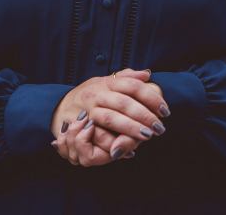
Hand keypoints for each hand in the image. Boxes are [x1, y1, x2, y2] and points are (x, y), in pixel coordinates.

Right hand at [50, 69, 169, 166]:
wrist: (61, 106)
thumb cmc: (90, 94)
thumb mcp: (106, 81)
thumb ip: (126, 77)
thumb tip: (147, 74)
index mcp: (107, 82)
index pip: (133, 86)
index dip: (151, 97)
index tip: (165, 111)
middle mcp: (97, 94)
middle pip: (124, 103)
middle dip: (144, 116)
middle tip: (159, 127)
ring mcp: (88, 110)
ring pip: (111, 119)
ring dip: (130, 128)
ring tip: (147, 136)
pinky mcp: (81, 126)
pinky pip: (98, 135)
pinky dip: (113, 143)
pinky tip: (127, 150)